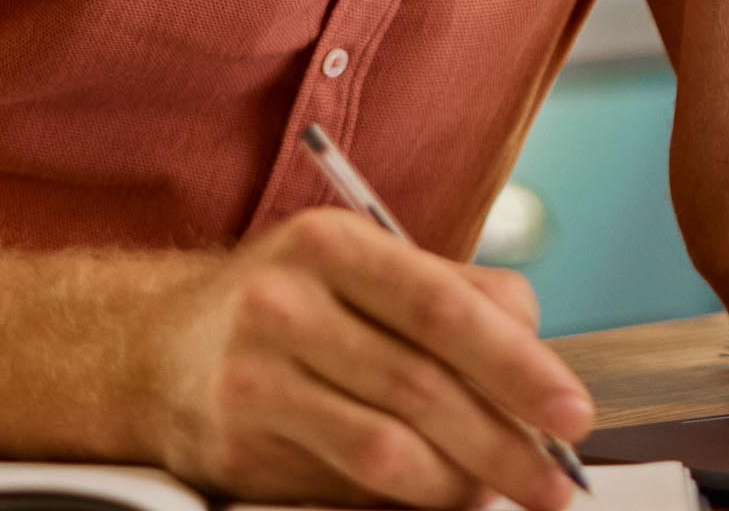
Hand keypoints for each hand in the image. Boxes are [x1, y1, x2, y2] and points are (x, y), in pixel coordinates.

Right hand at [144, 207, 592, 510]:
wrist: (157, 348)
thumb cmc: (291, 304)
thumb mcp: (362, 266)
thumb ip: (457, 296)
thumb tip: (539, 363)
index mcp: (330, 244)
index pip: (442, 305)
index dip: (517, 365)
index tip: (571, 412)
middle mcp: (283, 304)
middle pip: (420, 385)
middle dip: (503, 444)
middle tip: (553, 481)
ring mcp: (253, 378)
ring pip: (385, 450)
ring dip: (457, 484)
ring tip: (496, 494)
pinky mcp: (237, 445)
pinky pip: (342, 488)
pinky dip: (404, 502)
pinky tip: (434, 499)